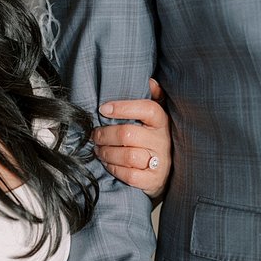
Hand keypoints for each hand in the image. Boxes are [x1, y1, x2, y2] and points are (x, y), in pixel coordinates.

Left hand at [94, 78, 170, 198]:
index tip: (103, 109)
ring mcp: (160, 161)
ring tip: (98, 150)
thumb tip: (150, 80)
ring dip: (106, 152)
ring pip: (128, 155)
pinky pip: (129, 174)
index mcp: (162, 122)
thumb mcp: (155, 120)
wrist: (166, 173)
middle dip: (105, 134)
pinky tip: (108, 164)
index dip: (123, 108)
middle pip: (128, 134)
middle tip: (95, 135)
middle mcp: (163, 140)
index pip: (147, 109)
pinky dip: (114, 169)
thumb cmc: (153, 141)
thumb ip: (153, 99)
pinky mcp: (153, 180)